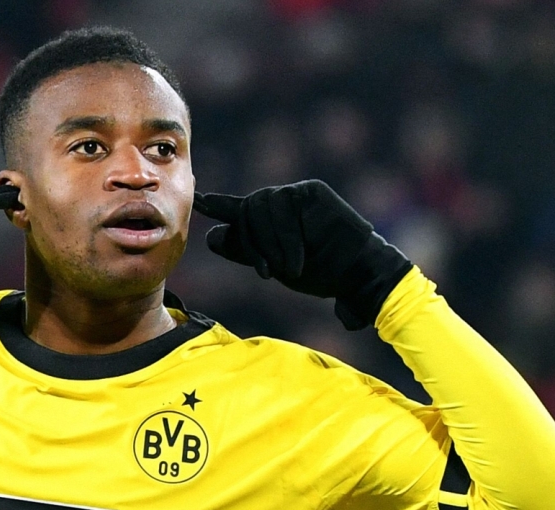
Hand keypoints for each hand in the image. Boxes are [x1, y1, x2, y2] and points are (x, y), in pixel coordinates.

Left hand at [193, 181, 413, 328]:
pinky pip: (284, 210)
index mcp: (269, 219)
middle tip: (269, 273)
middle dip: (252, 245)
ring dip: (273, 246)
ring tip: (290, 268)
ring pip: (262, 208)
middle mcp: (280, 202)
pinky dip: (289, 240)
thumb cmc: (319, 272)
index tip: (198, 200)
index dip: (218, 204)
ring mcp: (296, 193)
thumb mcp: (275, 265)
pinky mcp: (312, 190)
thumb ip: (244, 250)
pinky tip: (300, 259)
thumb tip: (210, 235)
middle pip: (247, 210)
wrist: (356, 272)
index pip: (238, 208)